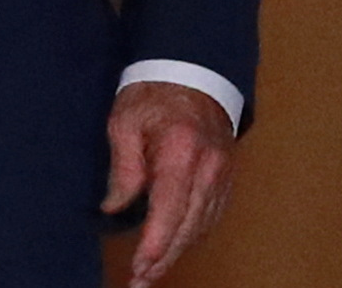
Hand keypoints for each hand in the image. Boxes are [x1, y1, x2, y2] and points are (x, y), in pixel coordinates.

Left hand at [102, 81, 235, 285]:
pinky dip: (191, 234)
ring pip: (201, 225)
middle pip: (188, 226)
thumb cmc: (153, 95)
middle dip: (164, 257)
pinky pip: (210, 215)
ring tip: (150, 271)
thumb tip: (114, 206)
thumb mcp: (125, 122)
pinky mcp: (226, 178)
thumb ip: (123, 167)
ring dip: (177, 251)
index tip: (140, 266)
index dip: (156, 243)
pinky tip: (173, 246)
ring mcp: (222, 174)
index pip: (170, 208)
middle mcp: (209, 168)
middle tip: (140, 280)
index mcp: (182, 151)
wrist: (192, 74)